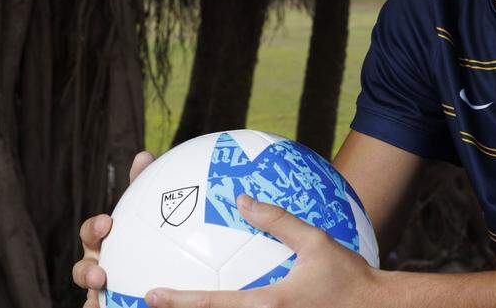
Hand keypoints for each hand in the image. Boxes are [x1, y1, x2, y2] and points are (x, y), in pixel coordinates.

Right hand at [72, 151, 155, 307]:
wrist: (152, 271)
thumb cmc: (143, 236)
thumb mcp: (145, 214)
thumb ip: (142, 186)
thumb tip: (143, 154)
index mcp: (104, 241)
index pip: (93, 233)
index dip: (95, 229)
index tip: (108, 224)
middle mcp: (97, 265)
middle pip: (83, 269)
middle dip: (87, 272)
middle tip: (101, 274)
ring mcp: (100, 290)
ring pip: (90, 296)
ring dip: (94, 299)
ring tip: (103, 300)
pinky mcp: (108, 305)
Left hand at [145, 194, 383, 307]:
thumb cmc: (348, 277)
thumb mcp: (316, 242)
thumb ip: (278, 221)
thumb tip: (242, 199)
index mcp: (268, 306)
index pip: (214, 305)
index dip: (180, 301)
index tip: (152, 295)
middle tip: (147, 304)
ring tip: (175, 307)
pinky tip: (222, 303)